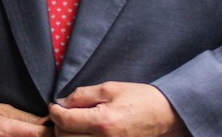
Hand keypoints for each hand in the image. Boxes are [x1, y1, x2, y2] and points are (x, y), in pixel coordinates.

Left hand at [49, 82, 186, 136]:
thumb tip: (63, 102)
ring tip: (72, 124)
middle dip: (59, 125)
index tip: (55, 106)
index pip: (65, 121)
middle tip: (63, 114)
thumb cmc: (140, 99)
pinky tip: (83, 133)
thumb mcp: (111, 89)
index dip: (55, 111)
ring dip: (67, 135)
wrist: (166, 117)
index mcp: (102, 122)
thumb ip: (83, 95)